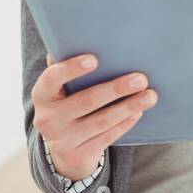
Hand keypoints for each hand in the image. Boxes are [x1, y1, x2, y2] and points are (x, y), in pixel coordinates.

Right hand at [34, 54, 158, 180]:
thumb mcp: (59, 90)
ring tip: (150, 96)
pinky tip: (139, 112)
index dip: (71, 69)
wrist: (63, 150)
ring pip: (101, 121)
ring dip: (128, 107)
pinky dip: (125, 123)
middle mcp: (48, 119)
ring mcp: (64, 139)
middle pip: (86, 101)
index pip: (52, 79)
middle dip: (116, 89)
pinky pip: (107, 137)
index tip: (94, 59)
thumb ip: (66, 69)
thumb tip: (75, 38)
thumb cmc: (67, 105)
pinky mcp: (80, 154)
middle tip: (141, 79)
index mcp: (42, 95)